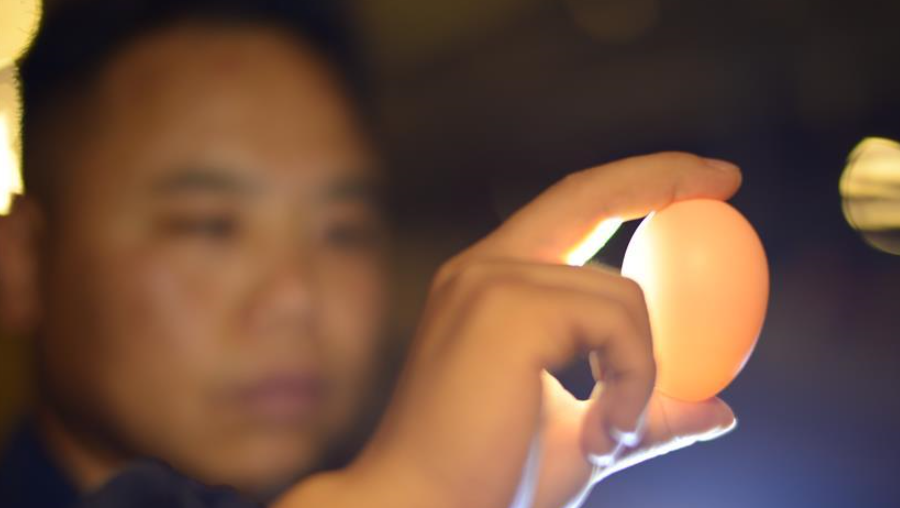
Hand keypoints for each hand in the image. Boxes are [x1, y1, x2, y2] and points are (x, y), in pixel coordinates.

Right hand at [278, 153, 741, 507]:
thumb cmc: (488, 479)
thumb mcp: (585, 437)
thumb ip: (646, 409)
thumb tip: (719, 408)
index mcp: (491, 286)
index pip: (570, 211)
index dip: (634, 185)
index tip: (703, 184)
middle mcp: (484, 267)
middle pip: (586, 192)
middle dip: (662, 173)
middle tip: (729, 178)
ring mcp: (491, 280)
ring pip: (622, 293)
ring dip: (643, 371)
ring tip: (611, 434)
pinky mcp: (508, 306)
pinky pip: (618, 324)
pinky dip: (634, 382)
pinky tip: (603, 434)